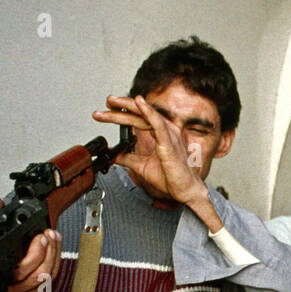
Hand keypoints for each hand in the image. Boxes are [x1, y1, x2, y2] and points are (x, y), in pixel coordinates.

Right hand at [0, 196, 60, 291]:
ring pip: (45, 282)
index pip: (19, 273)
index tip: (40, 237)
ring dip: (53, 258)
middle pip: (37, 277)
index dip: (34, 256)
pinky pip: (48, 289)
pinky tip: (55, 253)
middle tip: (48, 236)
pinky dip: (54, 268)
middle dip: (47, 253)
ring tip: (53, 238)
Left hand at [92, 94, 206, 208]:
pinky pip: (158, 123)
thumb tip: (115, 155)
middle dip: (121, 106)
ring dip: (128, 106)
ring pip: (145, 115)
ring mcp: (168, 134)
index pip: (139, 119)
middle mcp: (165, 130)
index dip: (123, 113)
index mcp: (160, 133)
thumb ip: (128, 158)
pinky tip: (139, 102)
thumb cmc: (170, 177)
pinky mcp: (169, 142)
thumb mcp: (142, 166)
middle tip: (107, 101)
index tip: (107, 110)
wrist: (183, 190)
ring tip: (113, 102)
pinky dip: (148, 112)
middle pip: (140, 114)